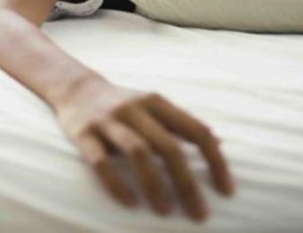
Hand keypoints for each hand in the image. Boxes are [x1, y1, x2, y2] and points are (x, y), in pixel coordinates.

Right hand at [53, 77, 234, 221]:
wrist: (75, 88)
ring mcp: (106, 120)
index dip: (215, 162)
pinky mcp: (82, 133)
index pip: (196, 131)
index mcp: (156, 102)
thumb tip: (219, 143)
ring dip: (154, 184)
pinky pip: (100, 161)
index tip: (226, 192)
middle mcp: (134, 108)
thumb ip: (180, 122)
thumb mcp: (153, 103)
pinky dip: (116, 183)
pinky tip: (129, 203)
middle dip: (186, 183)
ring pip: (136, 152)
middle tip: (199, 215)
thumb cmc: (122, 103)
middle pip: (168, 146)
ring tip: (165, 211)